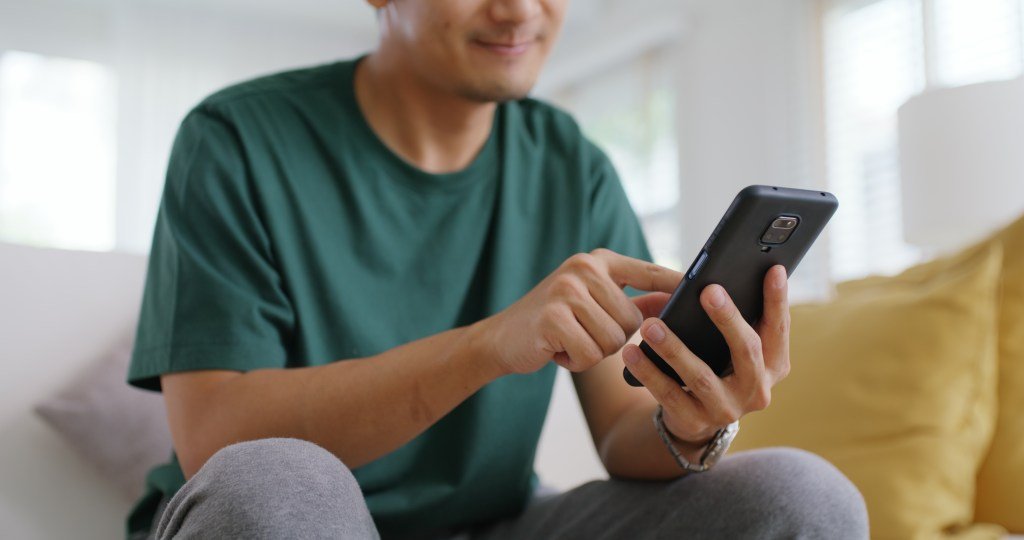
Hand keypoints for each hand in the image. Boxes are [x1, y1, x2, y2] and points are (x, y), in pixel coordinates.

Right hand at [478, 249, 682, 375]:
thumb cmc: (552, 324)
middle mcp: (584, 268)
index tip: (709, 290)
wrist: (499, 339)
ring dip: (593, 352)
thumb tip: (674, 303)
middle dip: (613, 340)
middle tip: (581, 334)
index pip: (649, 272)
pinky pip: (592, 353)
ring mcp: (567, 290)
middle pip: (634, 321)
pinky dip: (576, 362)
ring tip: (568, 341)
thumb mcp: (591, 304)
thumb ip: (630, 301)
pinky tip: (557, 351)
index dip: (676, 286)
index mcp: (598, 260)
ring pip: (615, 341)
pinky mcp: (554, 316)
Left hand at [621, 265, 790, 445]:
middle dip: (727, 318)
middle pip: (746, 350)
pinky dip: (648, 371)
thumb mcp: (734, 347)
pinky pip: (668, 394)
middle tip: (707, 290)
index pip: (778, 328)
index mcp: (773, 365)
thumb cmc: (717, 365)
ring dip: (673, 347)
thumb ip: (737, 319)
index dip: (777, 299)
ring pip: (699, 375)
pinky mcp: (695, 421)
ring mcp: (727, 410)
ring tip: (650, 325)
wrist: (695, 418)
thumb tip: (717, 279)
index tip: (773, 269)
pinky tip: (631, 352)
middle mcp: (757, 390)